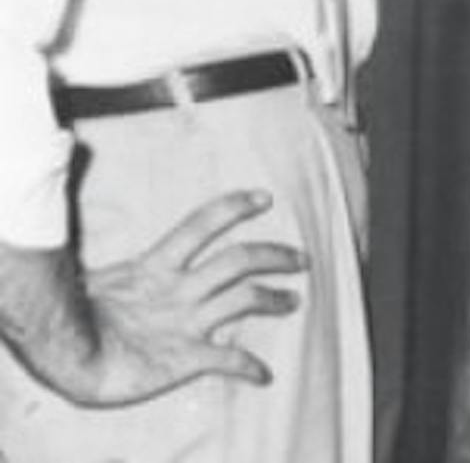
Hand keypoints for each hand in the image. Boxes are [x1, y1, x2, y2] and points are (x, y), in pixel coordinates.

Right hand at [65, 190, 306, 405]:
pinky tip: (263, 374)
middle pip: (239, 259)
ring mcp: (184, 323)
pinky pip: (226, 359)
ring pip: (244, 299)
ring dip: (274, 298)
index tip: (264, 198)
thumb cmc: (72, 320)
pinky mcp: (184, 358)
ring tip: (294, 301)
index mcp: (155, 267)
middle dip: (274, 256)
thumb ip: (124, 271)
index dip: (235, 207)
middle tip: (301, 259)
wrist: (64, 358)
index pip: (202, 224)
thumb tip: (116, 258)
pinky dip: (249, 366)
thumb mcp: (101, 283)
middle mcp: (177, 290)